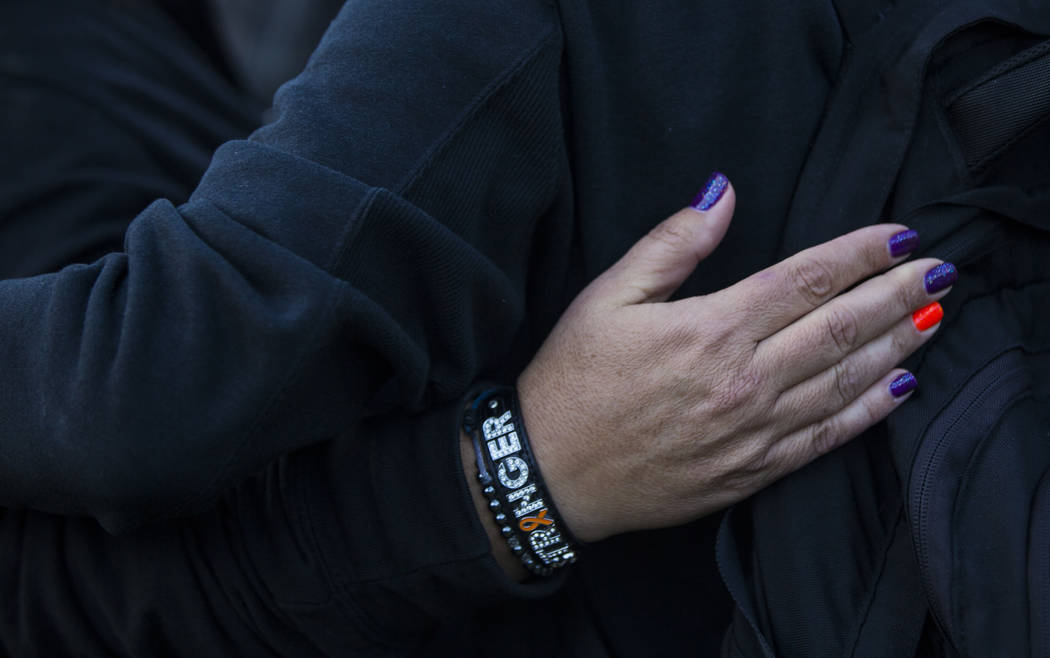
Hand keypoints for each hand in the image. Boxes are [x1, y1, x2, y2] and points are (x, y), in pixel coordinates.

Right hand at [517, 178, 950, 541]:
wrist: (551, 474)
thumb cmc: (572, 380)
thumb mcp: (606, 296)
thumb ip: (671, 243)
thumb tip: (721, 191)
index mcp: (709, 328)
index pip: (805, 279)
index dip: (860, 254)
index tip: (901, 236)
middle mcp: (742, 379)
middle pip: (839, 328)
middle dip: (897, 295)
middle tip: (942, 272)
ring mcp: (752, 430)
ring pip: (843, 381)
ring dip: (896, 346)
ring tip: (934, 318)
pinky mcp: (750, 471)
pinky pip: (824, 438)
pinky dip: (868, 413)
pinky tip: (898, 390)